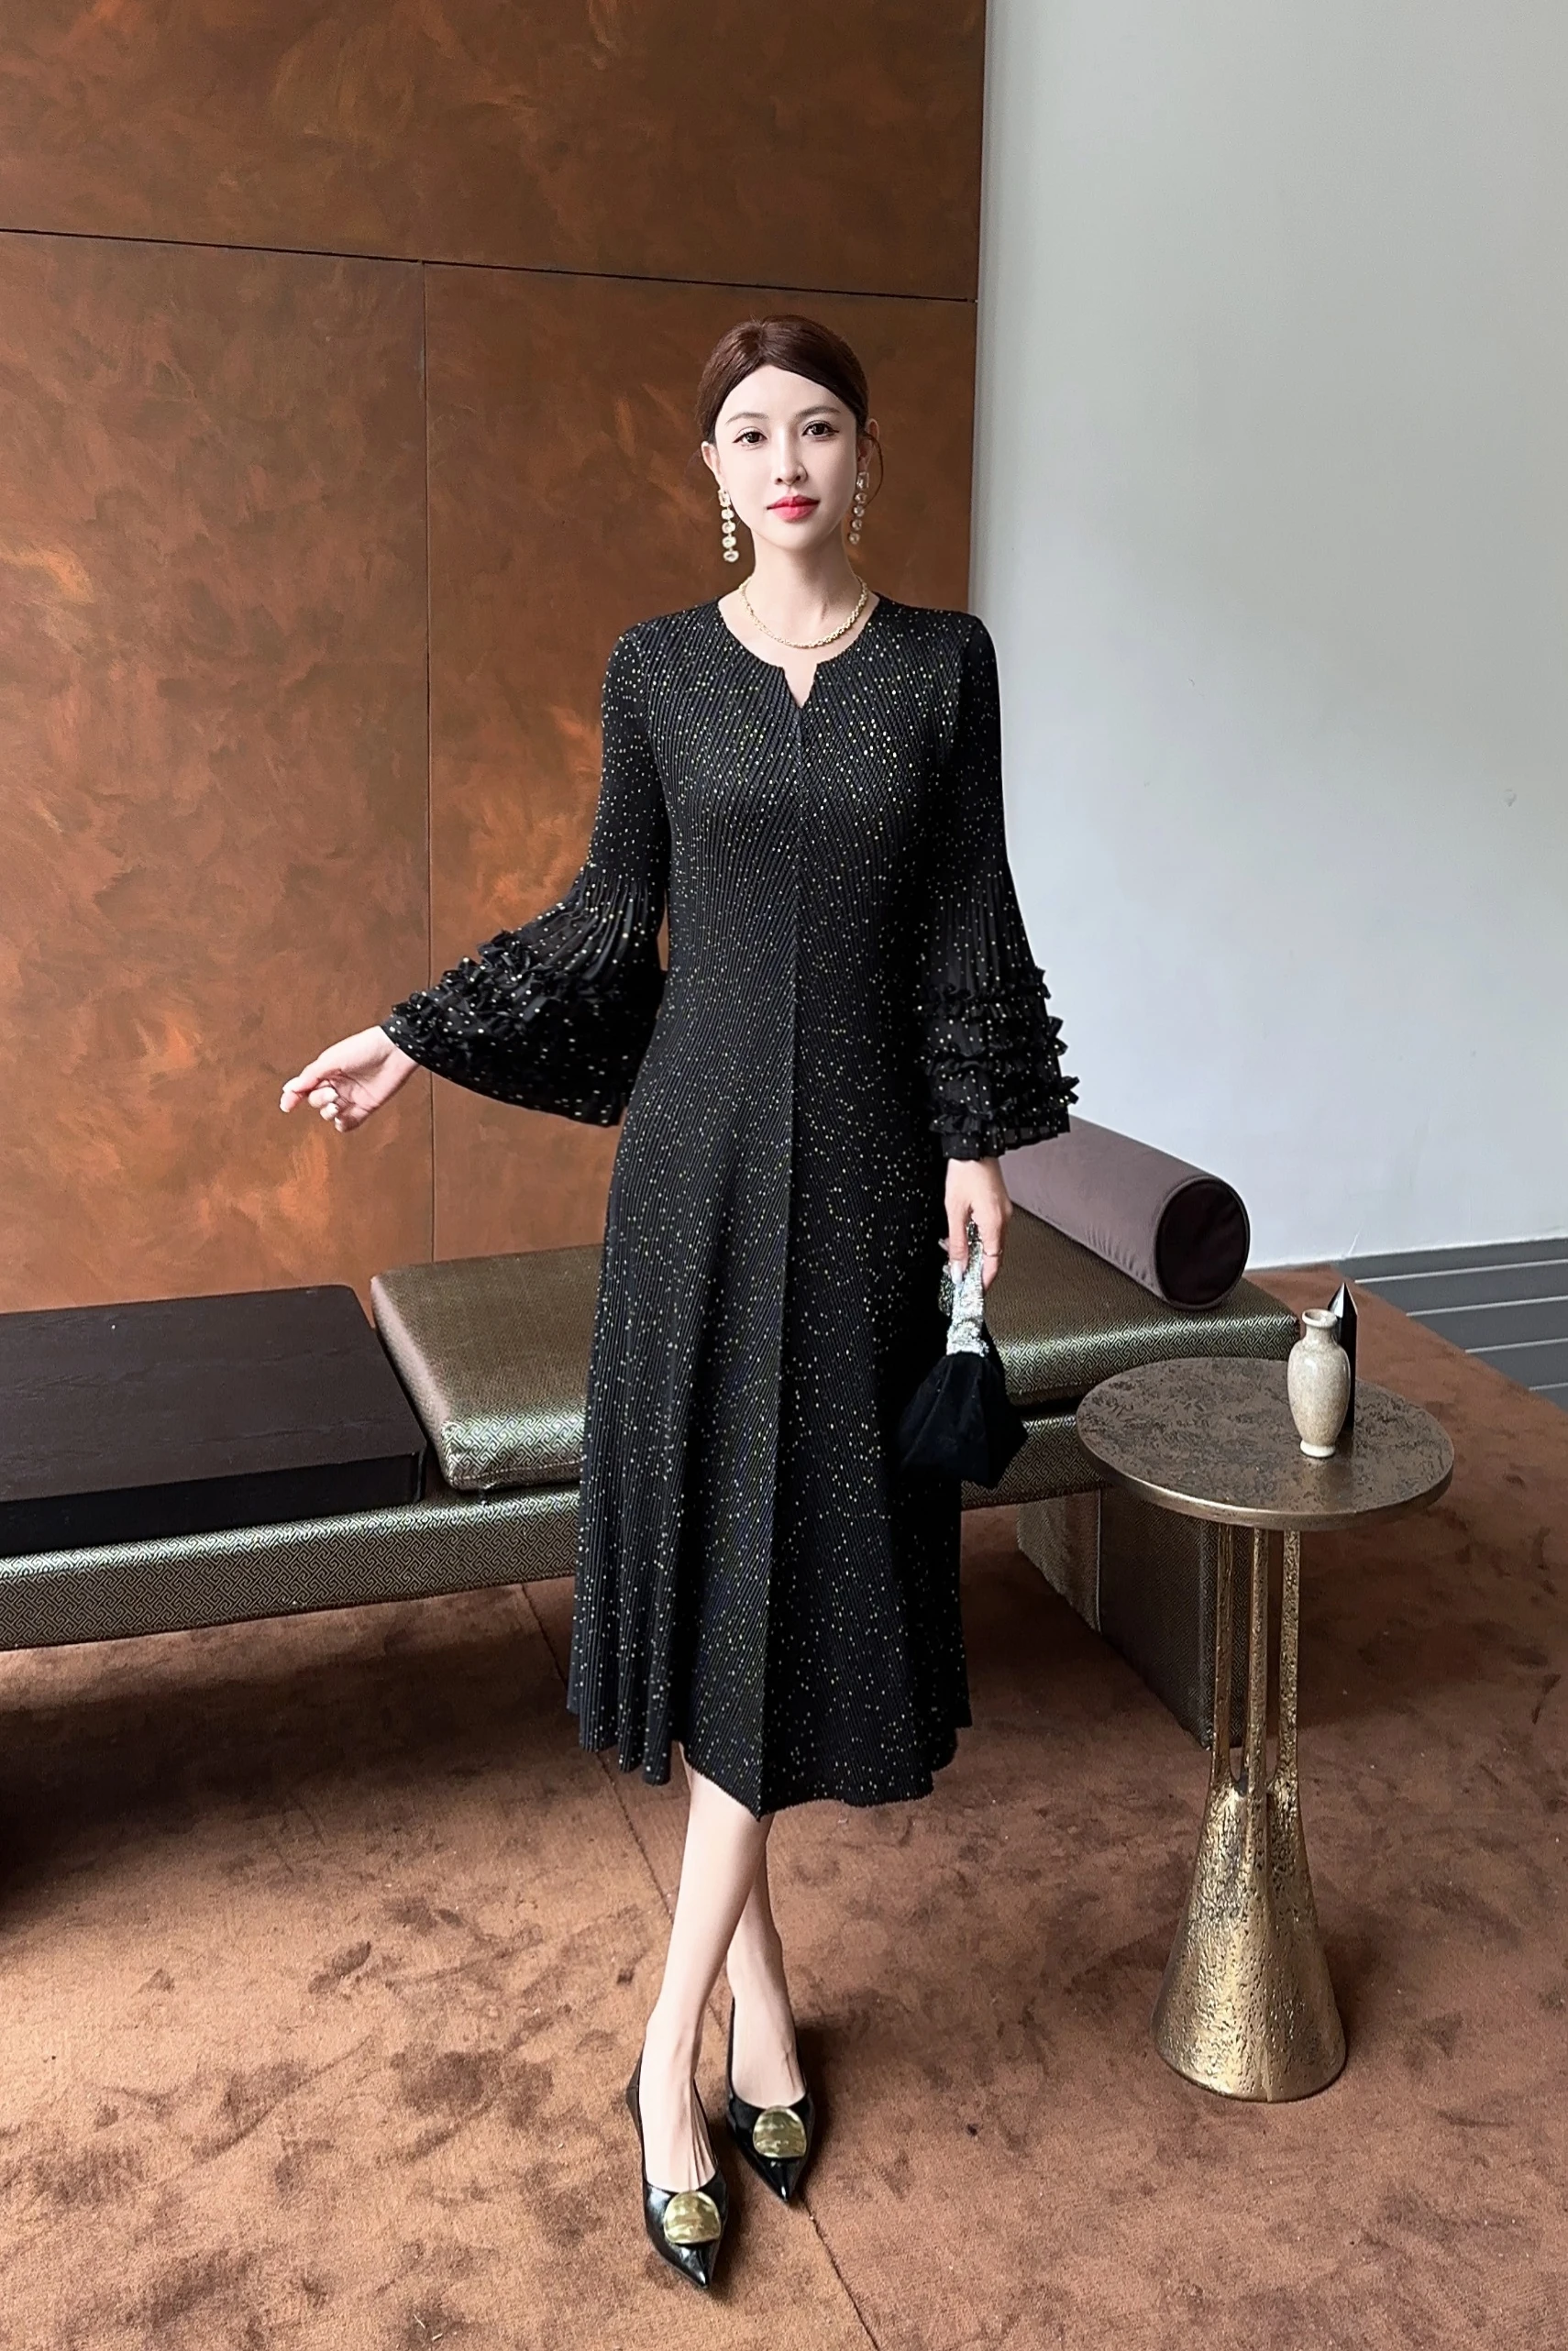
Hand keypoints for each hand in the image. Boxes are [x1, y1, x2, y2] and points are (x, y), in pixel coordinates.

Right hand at [279, 1026, 417, 1133]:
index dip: (294, 1097)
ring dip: (329, 1112)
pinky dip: (343, 1124)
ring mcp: (351, 1096)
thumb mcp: (332, 1059)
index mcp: (326, 1071)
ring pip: (330, 1113)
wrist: (395, 1051)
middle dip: (319, 1100)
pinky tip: (343, 1117)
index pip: (305, 1087)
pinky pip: (349, 1122)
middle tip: (331, 1092)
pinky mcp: (366, 1106)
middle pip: (316, 1101)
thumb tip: (290, 1088)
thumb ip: (310, 1076)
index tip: (286, 1106)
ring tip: (337, 1104)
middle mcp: (337, 1084)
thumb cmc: (364, 1048)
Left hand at [944, 1156, 1011, 1290]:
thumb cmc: (965, 1172)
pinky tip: (966, 1239)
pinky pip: (992, 1230)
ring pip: (993, 1243)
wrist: (974, 1145)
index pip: (993, 1264)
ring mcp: (1003, 1212)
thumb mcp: (954, 1211)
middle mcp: (1004, 1220)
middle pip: (994, 1256)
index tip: (974, 1293)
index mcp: (994, 1224)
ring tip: (959, 1259)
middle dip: (979, 1271)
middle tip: (963, 1279)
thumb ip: (957, 1243)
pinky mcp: (999, 1205)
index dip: (984, 1281)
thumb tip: (957, 1267)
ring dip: (978, 1255)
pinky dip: (980, 1240)